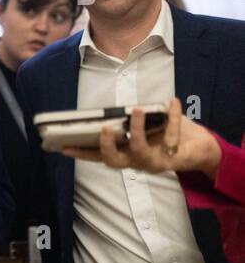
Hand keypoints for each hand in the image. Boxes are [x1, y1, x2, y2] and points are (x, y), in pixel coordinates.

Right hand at [63, 98, 221, 180]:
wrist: (200, 148)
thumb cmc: (167, 135)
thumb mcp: (146, 126)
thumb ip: (130, 121)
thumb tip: (118, 107)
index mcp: (125, 154)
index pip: (98, 156)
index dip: (81, 153)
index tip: (63, 146)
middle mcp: (135, 161)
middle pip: (114, 161)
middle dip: (107, 146)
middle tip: (104, 129)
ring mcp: (154, 162)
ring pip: (139, 150)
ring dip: (137, 129)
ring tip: (136, 110)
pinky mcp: (174, 158)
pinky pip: (171, 135)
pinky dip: (172, 115)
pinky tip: (173, 101)